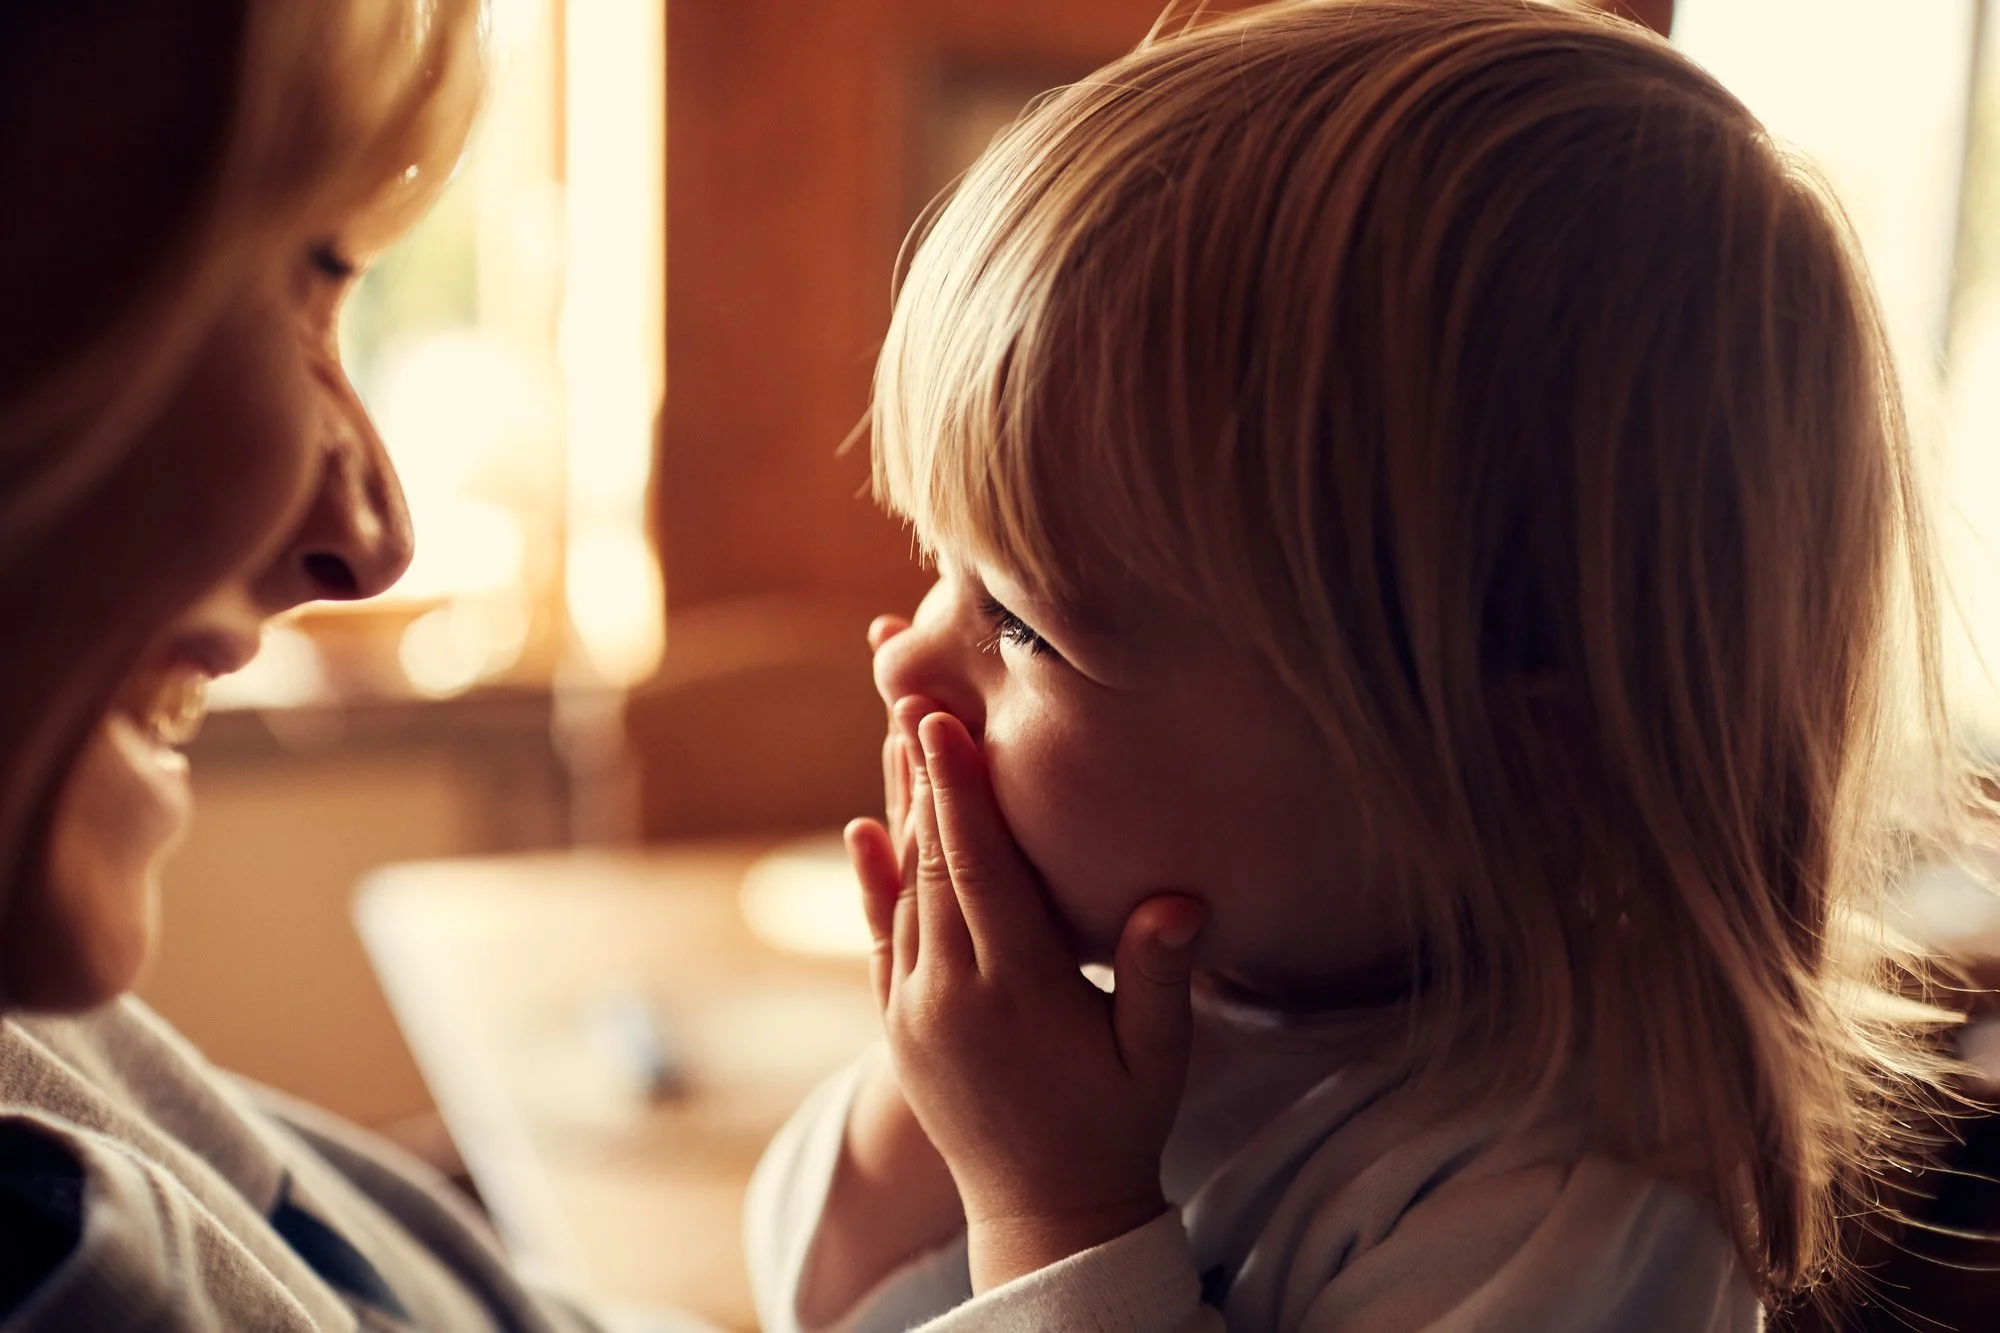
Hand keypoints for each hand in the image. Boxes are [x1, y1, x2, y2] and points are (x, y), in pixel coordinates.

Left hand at [844, 707, 1206, 1291]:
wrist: (1044, 1215)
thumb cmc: (1116, 1128)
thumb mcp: (1155, 1058)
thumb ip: (1158, 977)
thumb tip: (1182, 900)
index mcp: (1015, 994)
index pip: (979, 872)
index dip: (959, 793)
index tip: (941, 722)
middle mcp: (948, 996)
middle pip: (930, 864)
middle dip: (923, 777)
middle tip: (912, 694)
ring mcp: (912, 1012)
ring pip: (900, 891)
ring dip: (901, 811)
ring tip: (898, 736)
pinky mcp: (896, 1026)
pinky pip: (876, 937)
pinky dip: (870, 879)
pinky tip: (864, 829)